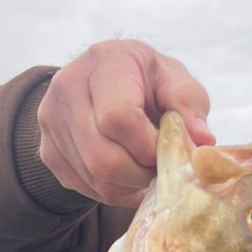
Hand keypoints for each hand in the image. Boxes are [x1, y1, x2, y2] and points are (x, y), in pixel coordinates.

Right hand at [38, 40, 214, 206]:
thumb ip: (189, 105)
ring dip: (131, 185)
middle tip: (159, 166)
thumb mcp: (174, 81)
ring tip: (146, 169)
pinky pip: (86, 187)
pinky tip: (128, 174)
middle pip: (104, 158)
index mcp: (104, 61)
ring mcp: (52, 122)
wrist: (105, 85)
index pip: (119, 118)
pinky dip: (115, 190)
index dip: (149, 146)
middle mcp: (67, 88)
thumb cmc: (148, 82)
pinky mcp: (48, 151)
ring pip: (96, 178)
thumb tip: (202, 142)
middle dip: (141, 173)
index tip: (166, 148)